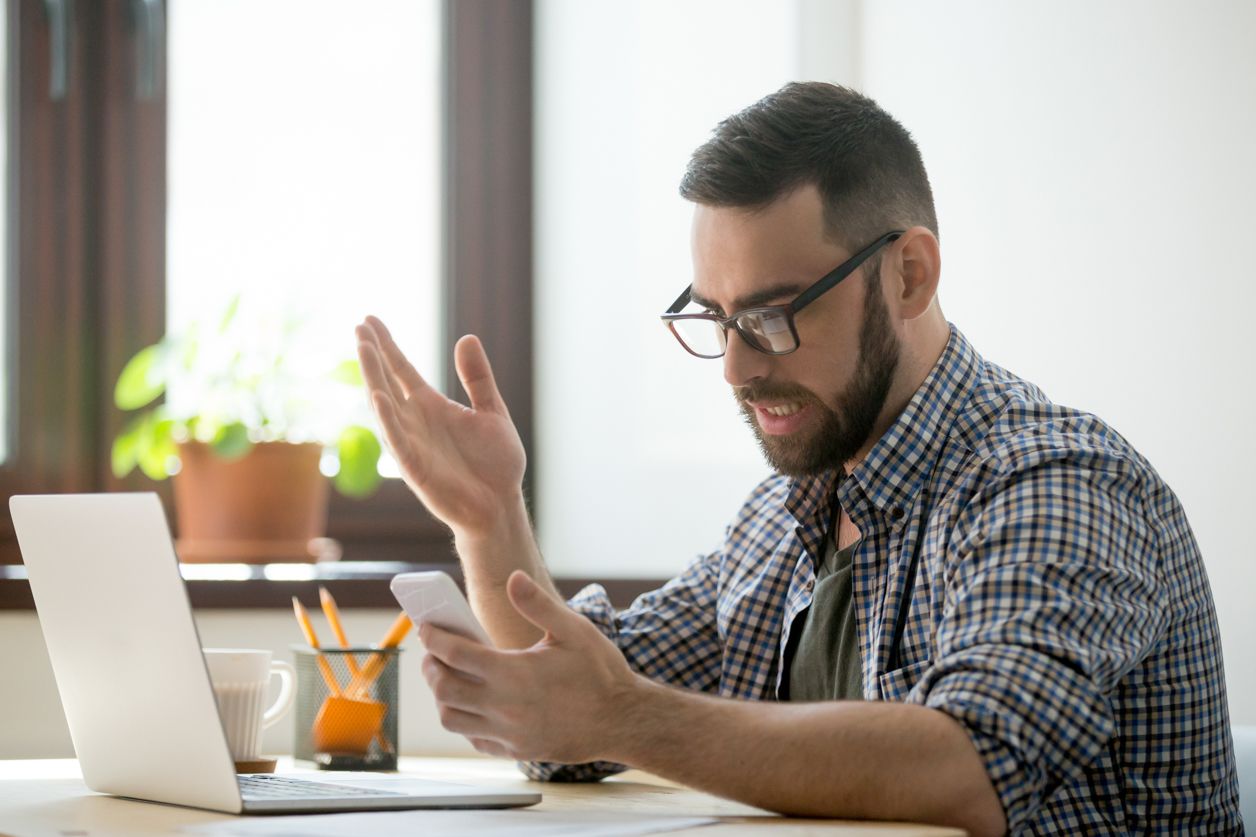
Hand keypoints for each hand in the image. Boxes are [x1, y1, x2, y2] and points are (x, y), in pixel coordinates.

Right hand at [356, 316, 525, 535]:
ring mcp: (412, 444)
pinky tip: (378, 396)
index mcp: (432, 407)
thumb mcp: (492, 411)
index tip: (369, 320)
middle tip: (359, 327)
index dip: (386, 346)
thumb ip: (478, 378)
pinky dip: (388, 419)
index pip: (401, 370)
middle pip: (386, 382)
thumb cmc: (495, 463)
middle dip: (373, 355)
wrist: (501, 505)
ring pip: (385, 406)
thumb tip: (467, 338)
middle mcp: (415, 422)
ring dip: (373, 378)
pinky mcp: (415, 468)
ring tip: (364, 348)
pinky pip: (398, 441)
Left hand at [419, 571, 638, 763]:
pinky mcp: (515, 750)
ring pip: (452, 718)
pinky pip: (473, 738)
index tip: (427, 627)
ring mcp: (508, 733)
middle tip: (432, 652)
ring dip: (442, 696)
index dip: (435, 638)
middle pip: (443, 688)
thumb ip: (538, 604)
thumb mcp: (574, 630)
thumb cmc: (600, 672)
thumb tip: (514, 577)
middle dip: (430, 667)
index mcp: (514, 673)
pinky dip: (464, 720)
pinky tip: (473, 703)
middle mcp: (504, 707)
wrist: (622, 720)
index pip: (456, 654)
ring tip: (448, 677)